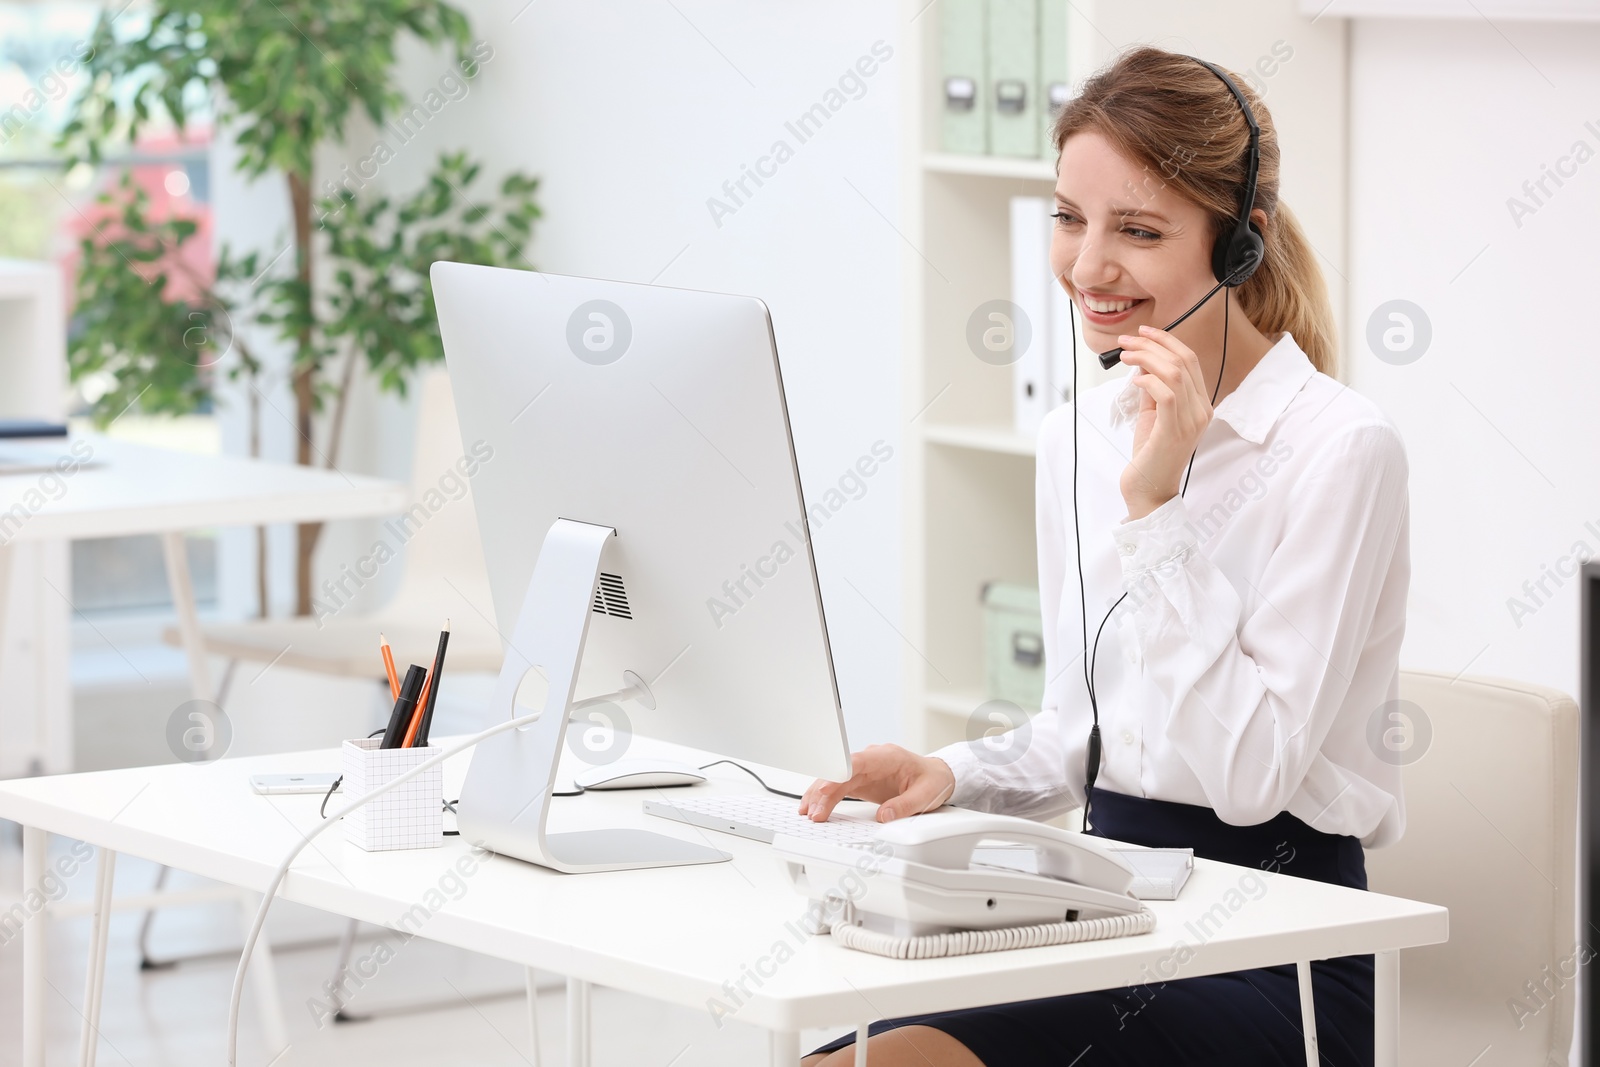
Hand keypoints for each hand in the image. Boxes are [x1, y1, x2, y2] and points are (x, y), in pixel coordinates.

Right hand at [798, 743, 955, 823]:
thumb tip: (883, 817)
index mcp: (886, 757)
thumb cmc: (931, 780)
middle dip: (824, 791)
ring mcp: (863, 770)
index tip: (825, 789)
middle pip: (839, 772)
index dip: (838, 775)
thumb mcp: (924, 795)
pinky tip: (813, 806)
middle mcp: (870, 760)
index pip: (855, 762)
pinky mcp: (860, 780)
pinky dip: (824, 797)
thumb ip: (904, 805)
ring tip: (808, 812)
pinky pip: (838, 786)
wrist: (935, 775)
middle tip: (814, 812)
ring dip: (819, 795)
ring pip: (834, 779)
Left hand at [1116, 323, 1213, 518]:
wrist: (1149, 489)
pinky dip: (1148, 380)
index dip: (1166, 340)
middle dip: (1152, 344)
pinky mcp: (1175, 431)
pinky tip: (1134, 380)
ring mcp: (1192, 421)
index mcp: (1201, 404)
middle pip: (1183, 361)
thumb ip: (1152, 390)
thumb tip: (1141, 363)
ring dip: (1146, 358)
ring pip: (1174, 373)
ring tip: (1125, 356)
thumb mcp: (1153, 415)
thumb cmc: (1150, 454)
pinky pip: (1166, 394)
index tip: (1142, 332)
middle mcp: (1202, 410)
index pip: (1190, 361)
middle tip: (1126, 341)